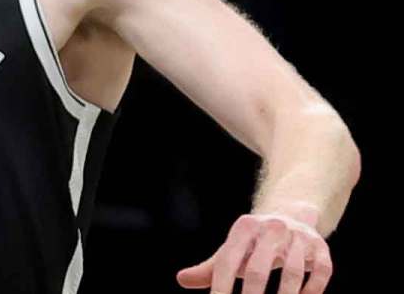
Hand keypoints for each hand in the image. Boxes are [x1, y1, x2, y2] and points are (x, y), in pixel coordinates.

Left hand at [177, 213, 332, 293]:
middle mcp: (272, 227)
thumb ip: (209, 269)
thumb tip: (181, 280)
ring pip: (293, 273)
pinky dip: (312, 291)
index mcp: (244, 228)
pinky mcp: (321, 247)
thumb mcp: (232, 251)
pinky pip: (321, 272)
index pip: (228, 262)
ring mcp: (299, 236)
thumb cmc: (254, 244)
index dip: (220, 287)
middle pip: (257, 269)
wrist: (292, 215)